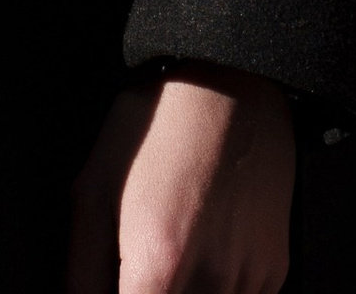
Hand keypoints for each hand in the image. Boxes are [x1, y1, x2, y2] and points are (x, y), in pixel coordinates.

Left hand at [67, 61, 295, 293]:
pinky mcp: (274, 271)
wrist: (229, 83)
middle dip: (152, 290)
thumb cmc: (155, 128)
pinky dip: (215, 287)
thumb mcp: (93, 189)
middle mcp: (213, 282)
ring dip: (184, 290)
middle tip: (137, 262)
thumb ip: (81, 272)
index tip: (122, 281)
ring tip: (174, 245)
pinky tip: (202, 242)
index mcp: (159, 265)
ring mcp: (249, 279)